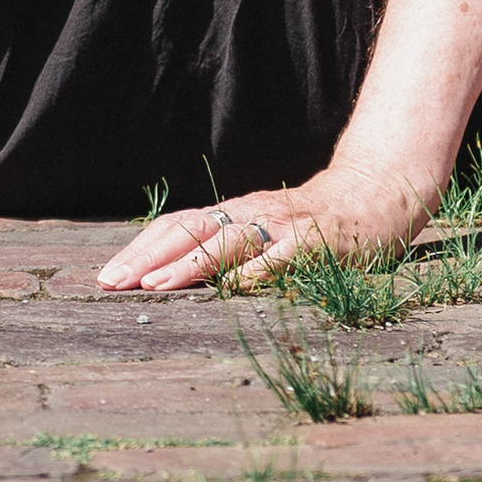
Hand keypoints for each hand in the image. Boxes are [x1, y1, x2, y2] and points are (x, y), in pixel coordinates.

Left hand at [95, 156, 441, 292]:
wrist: (374, 194)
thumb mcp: (262, 231)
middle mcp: (250, 215)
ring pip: (227, 241)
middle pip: (189, 230)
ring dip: (188, 264)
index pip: (176, 226)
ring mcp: (282, 227)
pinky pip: (283, 256)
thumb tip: (171, 273)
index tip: (107, 276)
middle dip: (146, 256)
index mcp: (233, 215)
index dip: (139, 248)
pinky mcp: (317, 242)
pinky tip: (232, 287)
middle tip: (111, 282)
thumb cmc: (312, 223)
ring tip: (154, 285)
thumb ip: (226, 247)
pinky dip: (257, 271)